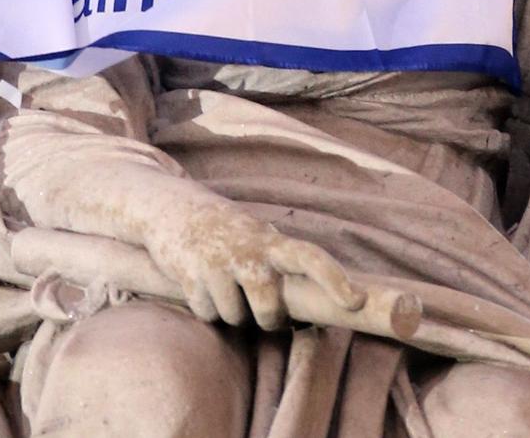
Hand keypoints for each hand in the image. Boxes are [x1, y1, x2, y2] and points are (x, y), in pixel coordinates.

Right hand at [140, 198, 360, 328]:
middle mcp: (247, 251)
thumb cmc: (227, 230)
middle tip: (264, 312)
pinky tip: (202, 286)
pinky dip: (207, 310)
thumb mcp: (257, 235)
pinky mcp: (189, 275)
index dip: (335, 279)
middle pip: (268, 312)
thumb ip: (279, 262)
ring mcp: (216, 263)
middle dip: (268, 320)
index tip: (357, 301)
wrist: (172, 208)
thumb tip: (310, 308)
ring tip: (225, 288)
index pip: (310, 257)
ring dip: (232, 313)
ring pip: (235, 318)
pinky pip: (208, 315)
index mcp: (271, 241)